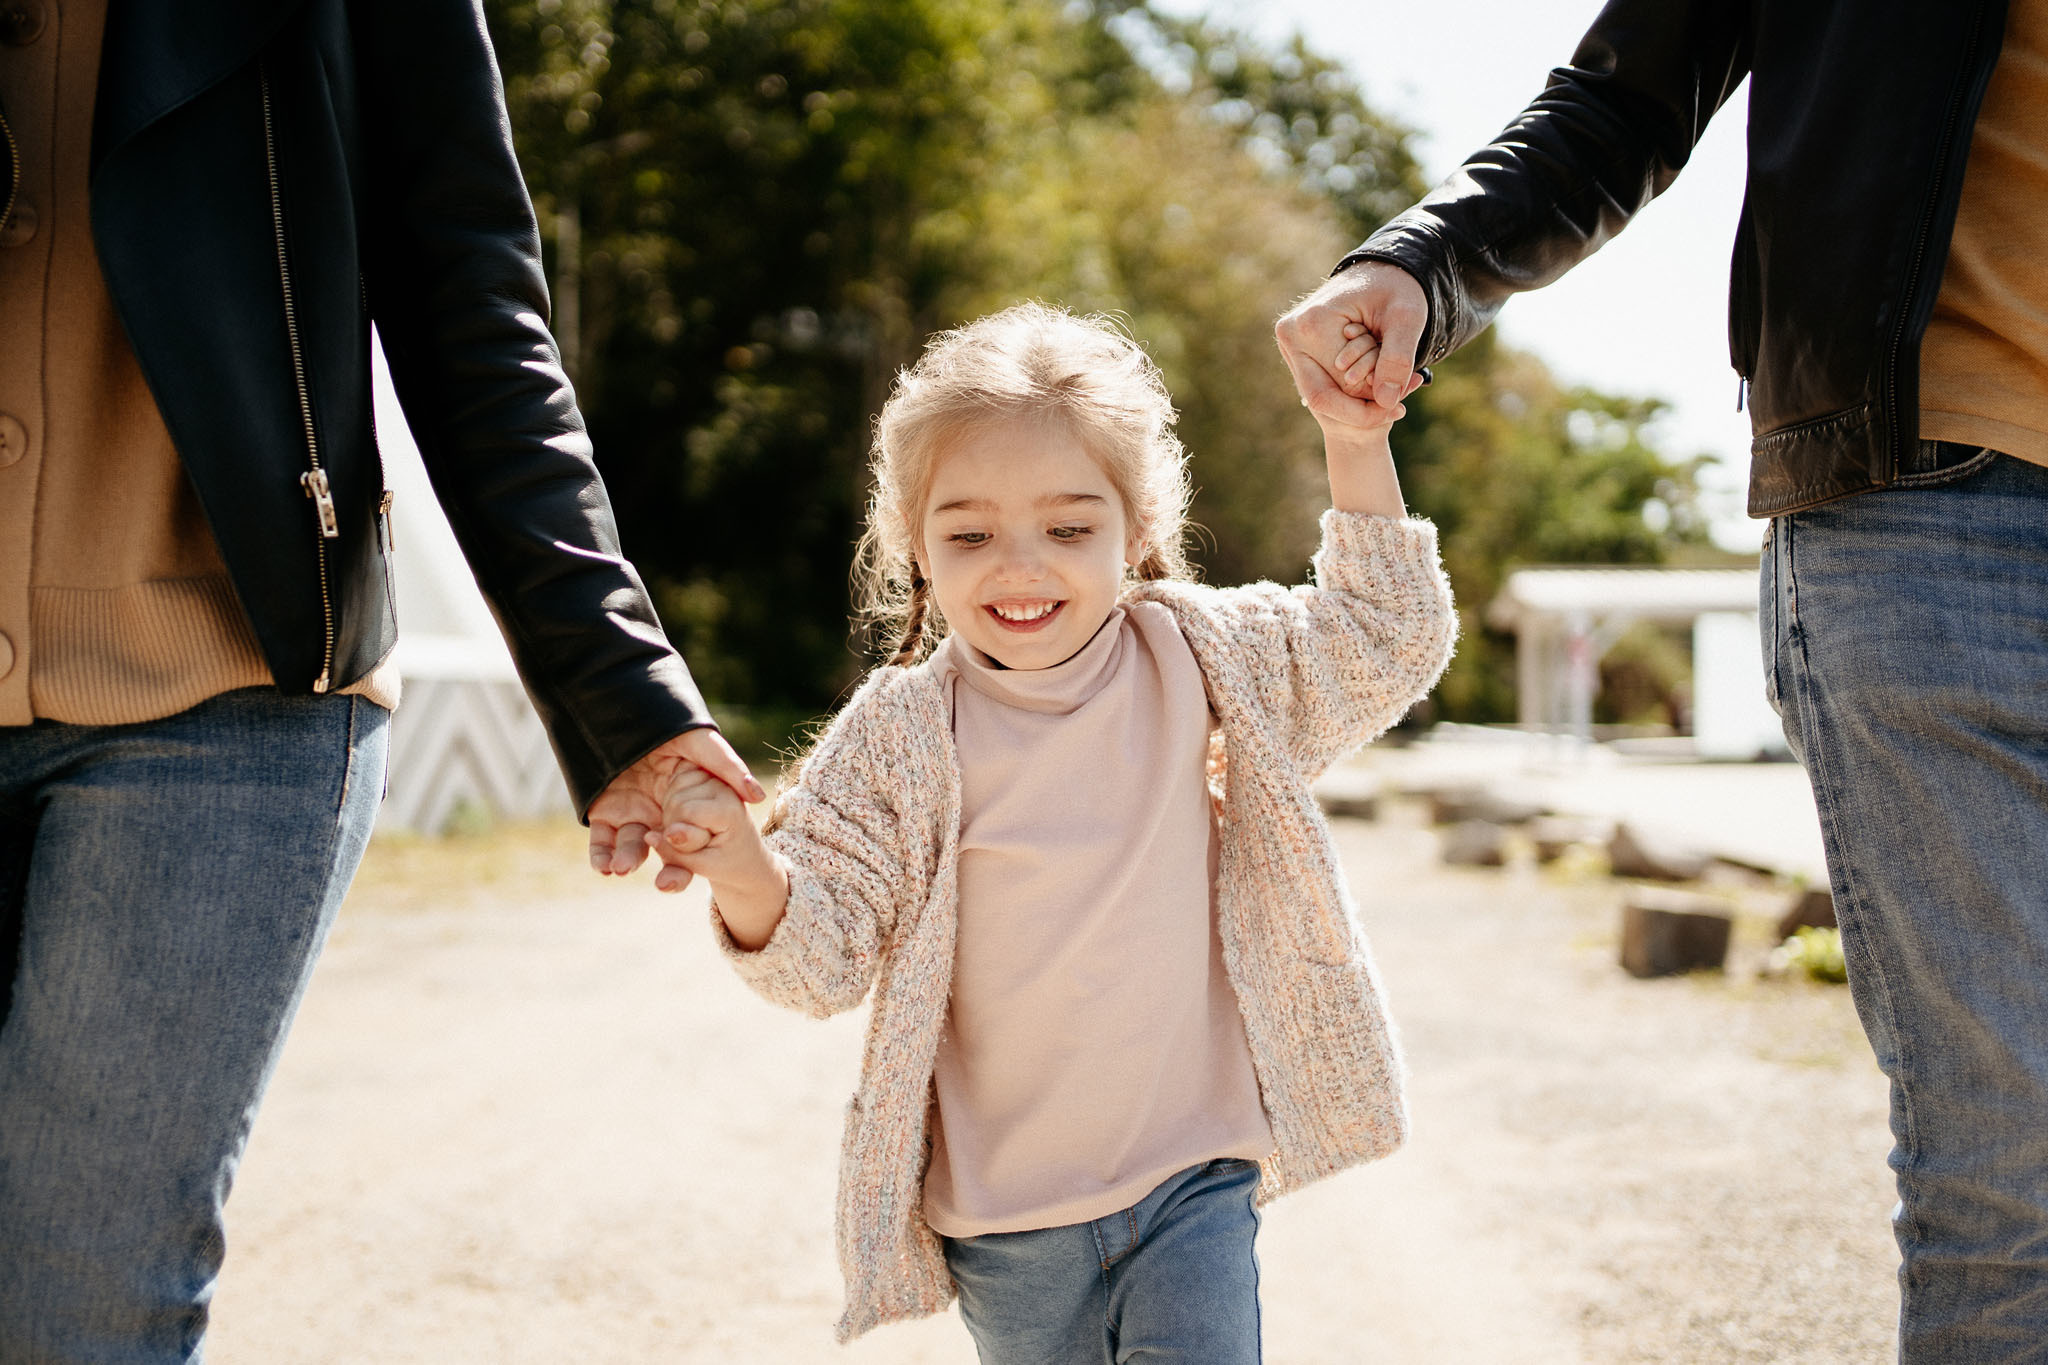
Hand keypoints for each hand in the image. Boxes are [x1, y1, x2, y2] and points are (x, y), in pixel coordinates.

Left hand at [587, 727, 765, 891]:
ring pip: (631, 847)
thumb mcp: (703, 745)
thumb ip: (729, 769)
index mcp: (685, 802)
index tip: (689, 872)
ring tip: (622, 868)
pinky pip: (601, 840)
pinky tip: (605, 867)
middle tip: (665, 885)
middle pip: (667, 851)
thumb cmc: (669, 727)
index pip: (693, 839)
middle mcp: (661, 811)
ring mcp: (631, 812)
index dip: (692, 860)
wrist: (621, 711)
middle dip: (668, 872)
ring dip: (626, 861)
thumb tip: (758, 797)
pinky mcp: (603, 811)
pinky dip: (601, 857)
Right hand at [657, 766, 790, 948]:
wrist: (744, 855)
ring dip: (673, 816)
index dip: (681, 835)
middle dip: (675, 827)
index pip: (685, 811)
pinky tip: (687, 816)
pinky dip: (673, 804)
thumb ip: (675, 853)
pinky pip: (672, 785)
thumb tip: (649, 836)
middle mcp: (723, 786)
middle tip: (698, 839)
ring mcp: (713, 778)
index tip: (703, 847)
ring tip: (694, 829)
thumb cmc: (727, 862)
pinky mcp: (703, 777)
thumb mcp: (703, 866)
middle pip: (676, 801)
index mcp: (729, 807)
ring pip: (671, 793)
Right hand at [1274, 259, 1428, 420]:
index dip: (1371, 406)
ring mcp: (1289, 343)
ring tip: (1392, 389)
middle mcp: (1291, 336)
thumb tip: (1386, 402)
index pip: (1339, 389)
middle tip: (1400, 405)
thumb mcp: (1408, 319)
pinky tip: (1376, 378)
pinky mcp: (1296, 348)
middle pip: (1323, 397)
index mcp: (1310, 326)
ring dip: (1358, 399)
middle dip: (1362, 407)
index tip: (1403, 403)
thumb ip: (1398, 359)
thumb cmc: (1398, 288)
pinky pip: (1322, 382)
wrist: (1383, 270)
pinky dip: (1351, 389)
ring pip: (1322, 393)